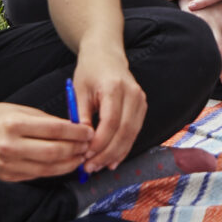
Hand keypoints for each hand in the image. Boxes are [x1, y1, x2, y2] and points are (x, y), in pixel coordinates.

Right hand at [0, 101, 93, 182]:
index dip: (76, 132)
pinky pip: (38, 174)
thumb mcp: (21, 110)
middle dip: (76, 149)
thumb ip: (47, 120)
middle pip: (54, 151)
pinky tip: (64, 163)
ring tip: (80, 156)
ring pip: (48, 167)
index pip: (54, 130)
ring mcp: (8, 164)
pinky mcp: (8, 176)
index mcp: (14, 124)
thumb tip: (75, 129)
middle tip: (88, 145)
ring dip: (69, 163)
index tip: (88, 132)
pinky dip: (54, 169)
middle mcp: (10, 146)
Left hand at [70, 48, 148, 172]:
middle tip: (90, 167)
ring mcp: (141, 100)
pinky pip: (134, 132)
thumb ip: (81, 116)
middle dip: (107, 153)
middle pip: (124, 131)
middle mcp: (133, 94)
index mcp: (115, 87)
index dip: (100, 143)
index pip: (111, 122)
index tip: (86, 156)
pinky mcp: (142, 107)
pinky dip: (123, 147)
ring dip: (116, 154)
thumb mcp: (79, 91)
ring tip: (99, 167)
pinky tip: (112, 159)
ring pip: (132, 135)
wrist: (106, 54)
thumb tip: (82, 143)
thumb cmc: (90, 71)